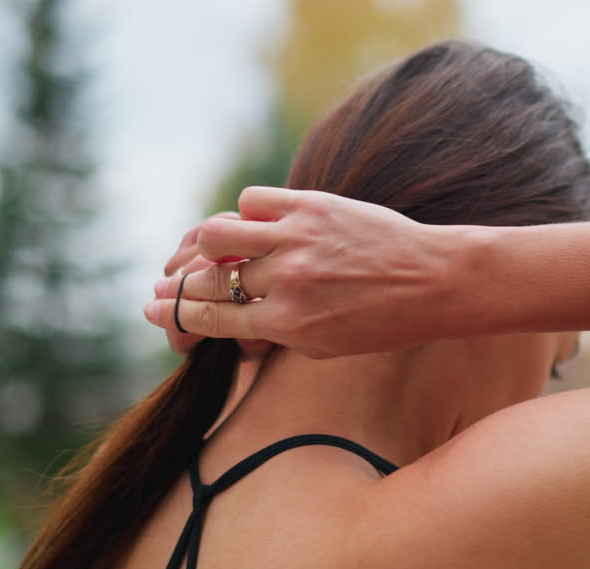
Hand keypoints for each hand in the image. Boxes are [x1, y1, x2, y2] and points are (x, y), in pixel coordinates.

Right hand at [144, 187, 453, 358]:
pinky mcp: (312, 205)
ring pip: (216, 234)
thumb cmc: (383, 323)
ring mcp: (298, 239)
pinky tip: (249, 225)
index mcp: (287, 325)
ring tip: (201, 252)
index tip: (154, 307)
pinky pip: (253, 200)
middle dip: (174, 285)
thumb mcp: (325, 347)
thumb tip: (233, 334)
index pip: (208, 317)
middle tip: (165, 283)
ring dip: (200, 245)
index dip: (173, 314)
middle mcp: (286, 281)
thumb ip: (275, 337)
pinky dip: (244, 213)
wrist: (435, 281)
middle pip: (203, 279)